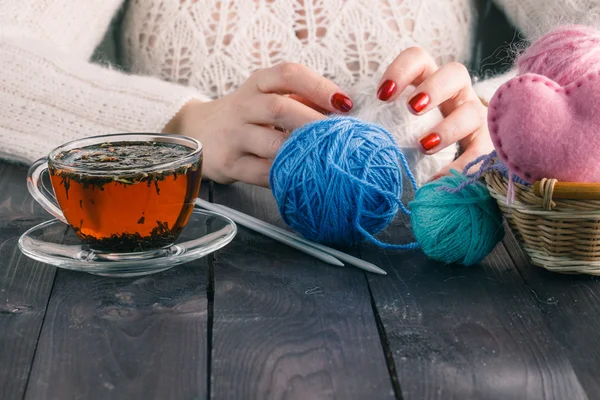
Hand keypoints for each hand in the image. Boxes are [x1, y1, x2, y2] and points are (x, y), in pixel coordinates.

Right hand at [164, 63, 352, 186]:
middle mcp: (243, 106)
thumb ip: (300, 100)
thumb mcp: (265, 97)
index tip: (344, 103)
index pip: (288, 74)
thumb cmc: (245, 115)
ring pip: (270, 143)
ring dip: (300, 151)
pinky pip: (260, 172)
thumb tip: (343, 110)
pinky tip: (299, 176)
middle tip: (340, 136)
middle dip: (313, 123)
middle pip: (279, 108)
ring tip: (323, 158)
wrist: (195, 131)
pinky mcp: (229, 163)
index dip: (318, 86)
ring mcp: (233, 135)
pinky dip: (283, 175)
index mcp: (258, 84)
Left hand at [376, 47, 492, 179]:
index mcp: (428, 79)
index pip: (419, 59)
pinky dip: (463, 164)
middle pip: (455, 73)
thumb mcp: (387, 123)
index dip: (402, 70)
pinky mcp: (485, 142)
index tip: (382, 95)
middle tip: (412, 108)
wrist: (434, 162)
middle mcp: (455, 92)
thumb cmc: (402, 135)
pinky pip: (483, 150)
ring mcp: (473, 115)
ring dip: (449, 127)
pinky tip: (441, 179)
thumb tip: (342, 128)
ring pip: (473, 110)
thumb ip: (372, 122)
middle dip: (434, 88)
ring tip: (424, 145)